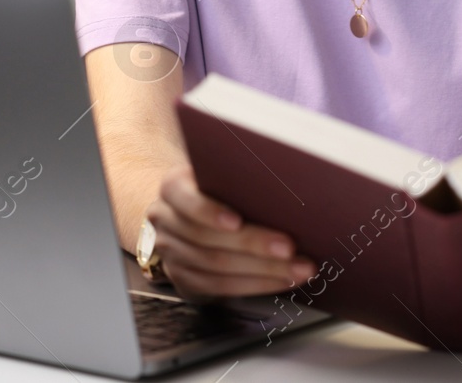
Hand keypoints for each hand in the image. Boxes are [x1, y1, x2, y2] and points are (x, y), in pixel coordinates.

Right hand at [146, 162, 316, 298]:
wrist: (188, 209)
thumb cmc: (216, 187)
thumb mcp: (220, 173)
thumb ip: (239, 179)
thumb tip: (286, 188)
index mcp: (173, 187)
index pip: (187, 200)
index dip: (210, 213)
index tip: (237, 221)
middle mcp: (166, 221)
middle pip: (207, 240)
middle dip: (253, 246)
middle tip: (289, 249)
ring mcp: (171, 253)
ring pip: (216, 268)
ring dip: (262, 271)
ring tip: (296, 269)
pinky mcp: (183, 279)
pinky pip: (219, 288)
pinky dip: (255, 286)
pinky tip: (281, 280)